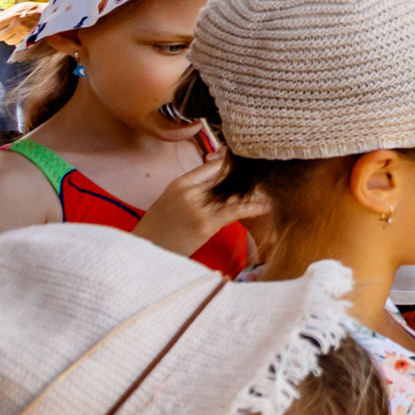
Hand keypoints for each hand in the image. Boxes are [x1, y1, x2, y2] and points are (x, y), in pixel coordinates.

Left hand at [0, 1, 41, 45]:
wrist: (49, 13)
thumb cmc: (31, 8)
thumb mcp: (16, 7)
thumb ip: (2, 14)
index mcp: (12, 16)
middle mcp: (17, 25)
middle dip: (0, 34)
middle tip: (5, 29)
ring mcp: (24, 33)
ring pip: (8, 42)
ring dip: (8, 38)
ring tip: (14, 32)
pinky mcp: (29, 38)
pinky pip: (17, 44)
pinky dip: (16, 41)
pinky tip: (20, 35)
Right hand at [129, 156, 271, 259]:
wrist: (144, 251)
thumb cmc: (159, 230)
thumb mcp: (170, 201)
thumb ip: (192, 189)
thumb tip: (215, 178)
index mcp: (180, 183)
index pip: (214, 165)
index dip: (234, 164)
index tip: (250, 163)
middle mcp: (190, 190)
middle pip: (227, 175)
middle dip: (248, 177)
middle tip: (267, 177)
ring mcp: (197, 206)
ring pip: (234, 192)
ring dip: (255, 192)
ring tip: (271, 192)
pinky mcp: (205, 223)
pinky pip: (235, 211)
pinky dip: (254, 207)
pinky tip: (266, 206)